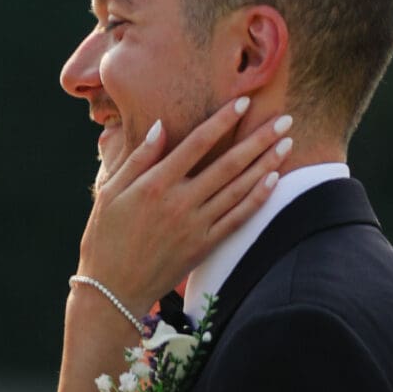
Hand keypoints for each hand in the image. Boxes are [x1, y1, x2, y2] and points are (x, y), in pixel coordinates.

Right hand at [76, 98, 291, 318]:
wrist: (113, 289)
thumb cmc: (105, 237)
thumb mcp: (109, 192)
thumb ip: (137, 159)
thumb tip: (160, 126)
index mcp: (154, 184)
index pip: (196, 143)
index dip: (223, 121)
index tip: (244, 102)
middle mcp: (180, 203)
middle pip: (228, 164)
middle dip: (259, 140)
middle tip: (285, 120)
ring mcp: (195, 226)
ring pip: (239, 189)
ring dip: (266, 165)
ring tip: (287, 144)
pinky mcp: (204, 246)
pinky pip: (238, 218)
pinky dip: (258, 199)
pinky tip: (274, 181)